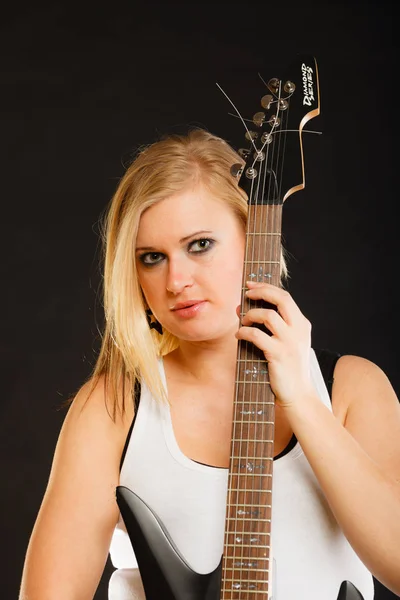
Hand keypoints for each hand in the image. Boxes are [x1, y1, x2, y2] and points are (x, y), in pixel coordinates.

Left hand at [235, 281, 314, 407]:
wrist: (298, 395)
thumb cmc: (287, 368)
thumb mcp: (287, 343)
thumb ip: (272, 326)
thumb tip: (243, 309)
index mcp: (302, 324)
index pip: (285, 296)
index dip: (266, 287)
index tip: (250, 285)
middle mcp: (298, 330)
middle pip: (281, 299)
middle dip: (260, 291)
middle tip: (246, 294)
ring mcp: (290, 342)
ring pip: (267, 315)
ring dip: (250, 315)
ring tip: (243, 322)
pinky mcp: (279, 354)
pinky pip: (257, 335)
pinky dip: (244, 332)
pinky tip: (239, 335)